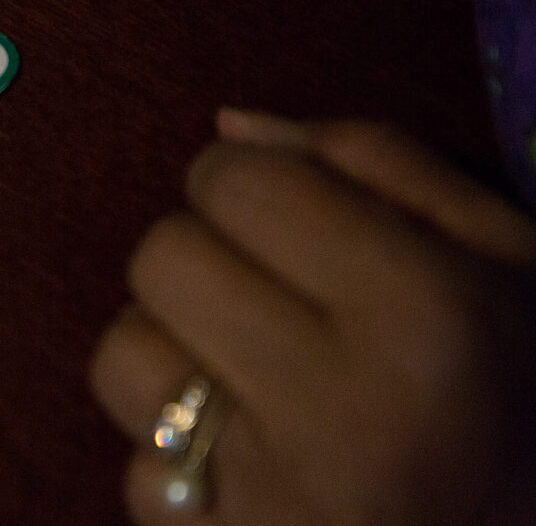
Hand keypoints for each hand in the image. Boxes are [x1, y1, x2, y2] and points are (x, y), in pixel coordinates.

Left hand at [90, 110, 535, 524]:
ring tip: (257, 382)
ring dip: (175, 354)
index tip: (294, 220)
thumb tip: (227, 127)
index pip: (232, 180)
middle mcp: (341, 414)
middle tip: (277, 300)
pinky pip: (135, 467)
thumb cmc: (522, 395)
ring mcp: (269, 502)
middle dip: (208, 257)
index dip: (252, 184)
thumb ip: (374, 162)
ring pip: (121, 357)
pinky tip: (254, 462)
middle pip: (161, 258)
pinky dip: (180, 457)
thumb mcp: (501, 257)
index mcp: (426, 318)